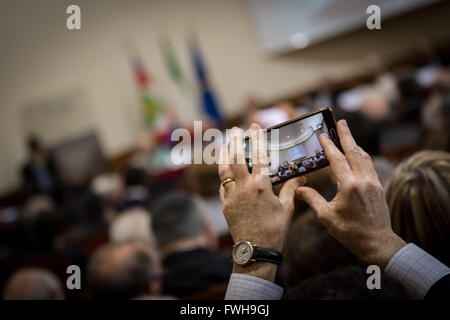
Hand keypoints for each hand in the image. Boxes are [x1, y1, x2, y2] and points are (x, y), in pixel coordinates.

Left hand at [218, 124, 305, 280]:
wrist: (256, 251)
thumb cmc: (275, 230)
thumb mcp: (287, 209)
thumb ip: (291, 190)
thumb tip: (301, 179)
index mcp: (261, 186)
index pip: (259, 156)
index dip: (257, 139)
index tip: (255, 126)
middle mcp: (244, 188)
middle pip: (236, 158)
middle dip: (235, 141)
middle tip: (235, 129)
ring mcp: (232, 196)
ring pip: (224, 170)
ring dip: (224, 154)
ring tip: (224, 143)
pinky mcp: (225, 205)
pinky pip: (222, 186)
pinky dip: (224, 176)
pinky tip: (225, 171)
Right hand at [296, 120, 405, 268]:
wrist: (377, 242)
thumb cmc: (350, 231)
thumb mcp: (326, 216)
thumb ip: (312, 199)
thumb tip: (298, 190)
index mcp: (349, 186)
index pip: (338, 160)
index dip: (329, 146)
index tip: (323, 135)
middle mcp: (363, 180)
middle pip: (354, 152)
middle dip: (346, 135)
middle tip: (341, 122)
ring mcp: (373, 183)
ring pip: (364, 157)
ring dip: (355, 144)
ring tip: (348, 135)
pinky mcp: (378, 187)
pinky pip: (369, 166)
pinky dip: (362, 156)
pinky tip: (358, 155)